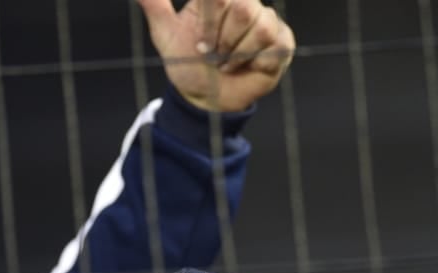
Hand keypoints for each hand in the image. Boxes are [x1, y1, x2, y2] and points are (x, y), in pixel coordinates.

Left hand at [137, 0, 295, 112]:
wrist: (207, 98)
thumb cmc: (187, 64)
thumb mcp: (165, 35)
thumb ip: (155, 5)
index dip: (210, 22)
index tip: (200, 43)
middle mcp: (244, 2)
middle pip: (243, 8)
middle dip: (223, 41)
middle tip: (213, 55)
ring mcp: (266, 19)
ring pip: (259, 27)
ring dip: (238, 54)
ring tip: (228, 62)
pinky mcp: (282, 39)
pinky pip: (275, 44)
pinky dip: (255, 62)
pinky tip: (247, 66)